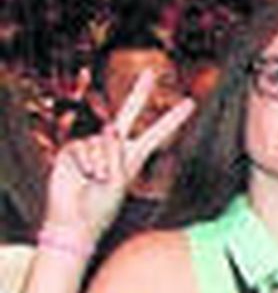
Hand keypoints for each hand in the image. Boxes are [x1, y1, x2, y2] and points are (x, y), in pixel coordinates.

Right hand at [41, 69, 193, 246]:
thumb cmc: (100, 207)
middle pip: (128, 112)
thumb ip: (116, 154)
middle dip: (139, 92)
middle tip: (151, 71)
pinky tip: (82, 176)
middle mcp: (114, 146)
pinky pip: (84, 147)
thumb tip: (110, 126)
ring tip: (96, 182)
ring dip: (101, 164)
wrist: (74, 221)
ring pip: (104, 141)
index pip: (157, 133)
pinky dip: (86, 163)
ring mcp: (92, 144)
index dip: (173, 118)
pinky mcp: (73, 147)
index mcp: (134, 157)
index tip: (190, 103)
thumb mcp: (118, 183)